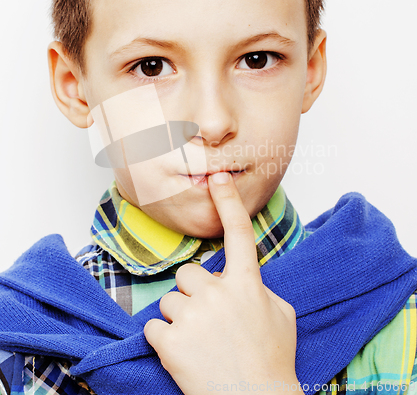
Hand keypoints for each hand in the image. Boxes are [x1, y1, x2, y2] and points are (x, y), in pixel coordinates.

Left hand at [144, 172, 300, 394]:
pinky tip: (185, 353)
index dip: (228, 201)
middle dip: (194, 292)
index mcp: (249, 284)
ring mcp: (193, 315)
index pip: (239, 233)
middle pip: (189, 273)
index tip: (216, 177)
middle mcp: (219, 293)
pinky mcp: (170, 340)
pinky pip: (154, 325)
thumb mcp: (281, 316)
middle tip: (207, 318)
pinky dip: (164, 338)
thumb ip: (260, 289)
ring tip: (200, 342)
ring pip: (169, 299)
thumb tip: (243, 280)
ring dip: (180, 317)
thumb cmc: (272, 361)